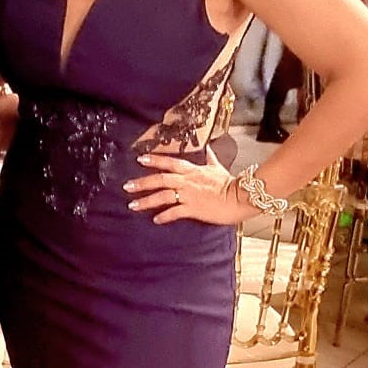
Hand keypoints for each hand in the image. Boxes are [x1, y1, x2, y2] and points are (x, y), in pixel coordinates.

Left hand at [123, 149, 250, 225]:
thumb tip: (209, 147)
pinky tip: (155, 219)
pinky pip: (174, 212)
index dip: (154, 160)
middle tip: (127, 186)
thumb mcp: (218, 167)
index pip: (169, 162)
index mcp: (192, 170)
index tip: (140, 159)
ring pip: (163, 196)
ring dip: (147, 200)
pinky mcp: (193, 208)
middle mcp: (187, 181)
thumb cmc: (230, 183)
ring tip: (133, 205)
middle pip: (160, 179)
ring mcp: (189, 195)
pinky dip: (164, 216)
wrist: (240, 197)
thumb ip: (210, 158)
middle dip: (142, 182)